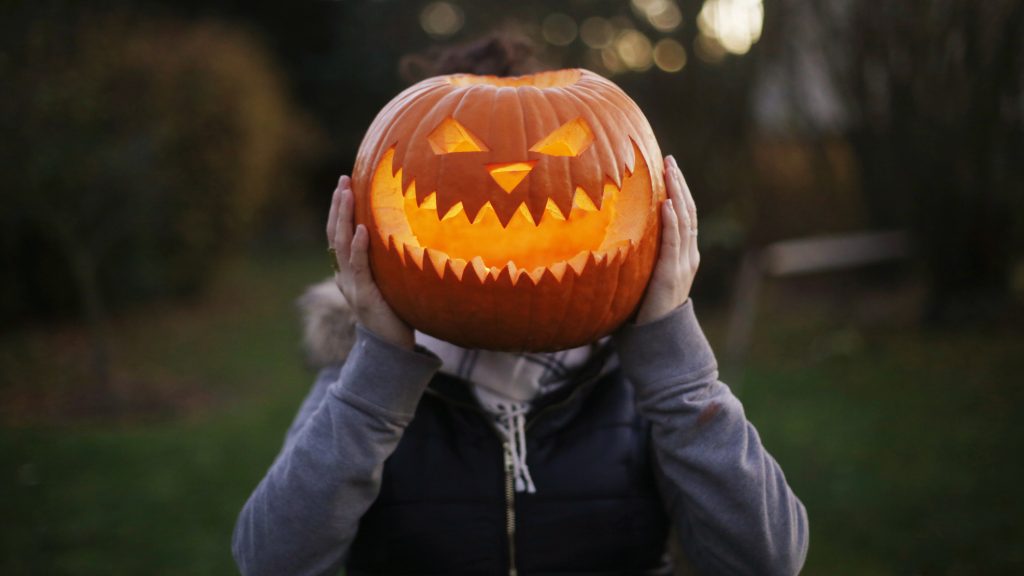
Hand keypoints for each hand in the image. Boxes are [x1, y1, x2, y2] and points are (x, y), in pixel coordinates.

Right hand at [327, 175, 414, 349]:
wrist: (392, 349)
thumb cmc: (396, 313)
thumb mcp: (389, 282)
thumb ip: (387, 262)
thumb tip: (401, 234)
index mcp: (348, 272)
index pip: (338, 235)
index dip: (339, 210)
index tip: (344, 185)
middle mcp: (345, 276)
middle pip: (335, 234)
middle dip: (338, 206)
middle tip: (342, 181)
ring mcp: (352, 286)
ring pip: (342, 246)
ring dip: (344, 218)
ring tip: (347, 194)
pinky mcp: (365, 296)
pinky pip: (359, 268)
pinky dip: (359, 247)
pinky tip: (363, 229)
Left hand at [634, 156, 699, 324]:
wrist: (657, 339)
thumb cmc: (643, 309)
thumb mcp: (642, 277)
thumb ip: (638, 257)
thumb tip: (613, 237)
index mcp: (682, 255)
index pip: (684, 215)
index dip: (679, 191)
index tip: (669, 168)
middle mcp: (687, 255)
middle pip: (688, 212)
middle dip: (679, 184)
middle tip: (669, 160)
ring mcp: (683, 264)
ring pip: (685, 221)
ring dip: (677, 193)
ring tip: (670, 171)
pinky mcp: (672, 273)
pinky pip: (675, 242)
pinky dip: (673, 221)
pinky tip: (668, 203)